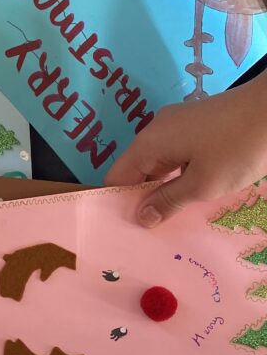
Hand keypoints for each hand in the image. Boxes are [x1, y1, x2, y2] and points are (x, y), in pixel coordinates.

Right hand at [103, 75, 266, 225]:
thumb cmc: (237, 149)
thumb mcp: (202, 184)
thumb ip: (167, 201)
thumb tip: (142, 217)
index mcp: (148, 143)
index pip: (117, 177)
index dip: (118, 203)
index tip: (126, 229)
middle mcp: (155, 130)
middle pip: (136, 169)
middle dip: (141, 197)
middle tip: (150, 230)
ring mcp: (176, 124)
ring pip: (158, 162)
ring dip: (162, 186)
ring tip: (170, 215)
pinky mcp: (195, 123)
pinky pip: (175, 152)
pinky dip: (177, 172)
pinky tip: (190, 190)